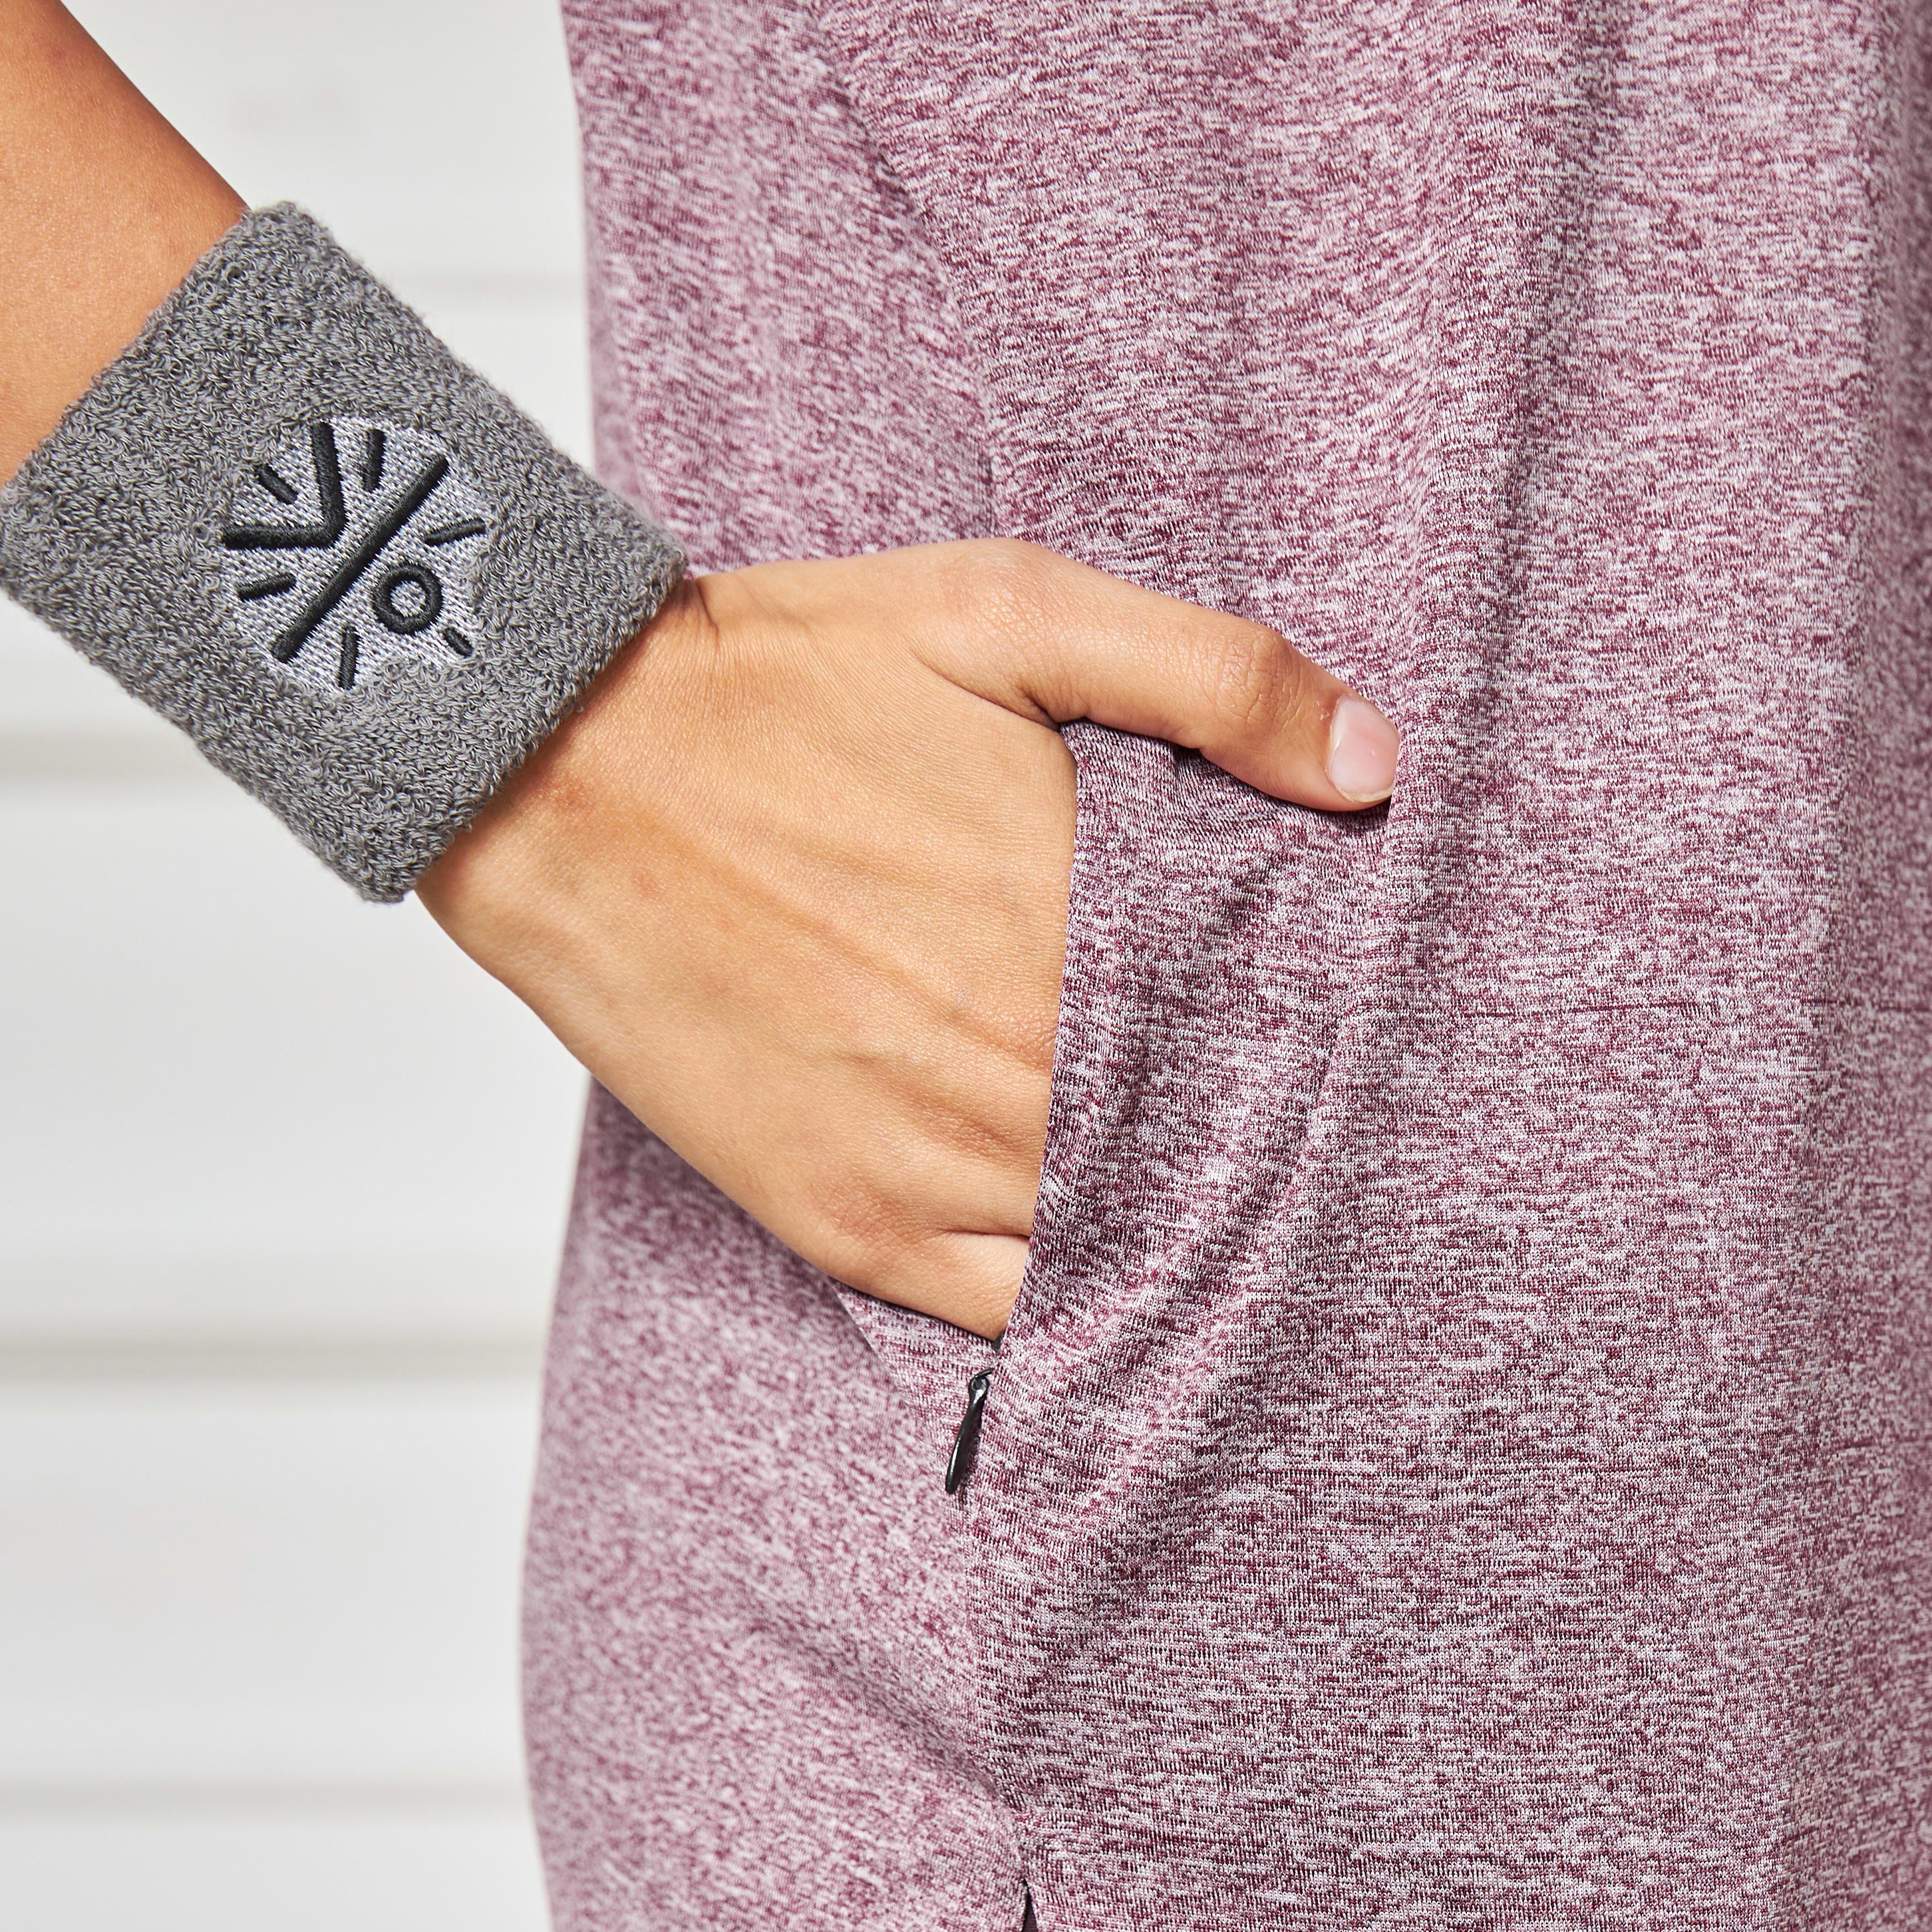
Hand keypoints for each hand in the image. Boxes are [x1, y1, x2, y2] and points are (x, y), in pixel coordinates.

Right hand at [417, 539, 1397, 1338]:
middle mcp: (1015, 1062)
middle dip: (1252, 1139)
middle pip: (1203, 1147)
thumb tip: (1374, 765)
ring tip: (1218, 1204)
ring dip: (1178, 1229)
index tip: (1338, 1040)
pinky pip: (1012, 1319)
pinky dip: (1074, 1308)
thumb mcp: (1009, 611)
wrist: (557, 768)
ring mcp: (930, 1163)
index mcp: (1076, 920)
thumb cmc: (781, 679)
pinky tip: (1112, 1275)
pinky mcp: (853, 1227)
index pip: (1265, 1032)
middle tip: (1303, 1136)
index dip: (1312, 1045)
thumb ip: (1211, 677)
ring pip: (1123, 1245)